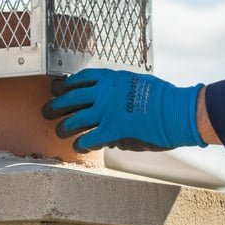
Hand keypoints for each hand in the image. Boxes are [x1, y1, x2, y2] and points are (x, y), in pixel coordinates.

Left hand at [42, 68, 206, 152]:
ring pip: (74, 121)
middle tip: (47, 111)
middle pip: (69, 99)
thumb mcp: (137, 83)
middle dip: (54, 106)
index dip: (65, 85)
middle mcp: (104, 93)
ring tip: (59, 132)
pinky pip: (89, 139)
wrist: (177, 110)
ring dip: (63, 127)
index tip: (57, 89)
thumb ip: (118, 93)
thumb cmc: (163, 97)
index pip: (79, 79)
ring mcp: (107, 112)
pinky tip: (79, 147)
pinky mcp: (113, 131)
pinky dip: (81, 144)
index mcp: (111, 78)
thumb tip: (108, 107)